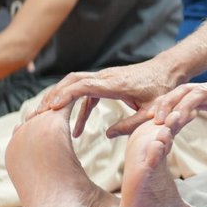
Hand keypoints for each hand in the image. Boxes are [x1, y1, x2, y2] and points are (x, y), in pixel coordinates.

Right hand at [32, 58, 182, 137]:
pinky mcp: (106, 83)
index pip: (84, 85)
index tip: (51, 108)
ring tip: (44, 120)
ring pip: (74, 84)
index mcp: (116, 84)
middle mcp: (106, 77)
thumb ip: (132, 124)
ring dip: (59, 100)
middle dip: (52, 96)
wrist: (169, 71)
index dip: (67, 95)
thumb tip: (108, 135)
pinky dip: (77, 108)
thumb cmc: (163, 90)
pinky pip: (85, 93)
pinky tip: (77, 131)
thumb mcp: (152, 112)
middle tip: (37, 116)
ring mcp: (104, 78)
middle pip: (71, 81)